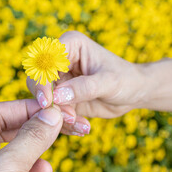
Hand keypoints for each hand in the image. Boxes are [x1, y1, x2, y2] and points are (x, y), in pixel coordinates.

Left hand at [0, 99, 61, 171]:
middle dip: (33, 134)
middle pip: (5, 133)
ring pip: (10, 156)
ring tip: (47, 170)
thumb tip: (53, 114)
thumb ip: (30, 139)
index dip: (25, 110)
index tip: (53, 111)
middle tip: (60, 131)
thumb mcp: (5, 169)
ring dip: (33, 159)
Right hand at [27, 31, 147, 120]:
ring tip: (81, 124)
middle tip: (69, 117)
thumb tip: (56, 97)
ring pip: (42, 98)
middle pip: (37, 79)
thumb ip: (83, 88)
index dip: (42, 79)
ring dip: (58, 115)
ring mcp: (59, 79)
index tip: (47, 101)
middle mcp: (60, 60)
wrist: (134, 93)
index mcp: (70, 45)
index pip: (45, 59)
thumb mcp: (108, 83)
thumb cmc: (125, 79)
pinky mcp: (61, 97)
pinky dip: (63, 122)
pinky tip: (82, 127)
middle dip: (49, 102)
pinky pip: (53, 111)